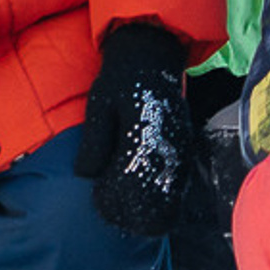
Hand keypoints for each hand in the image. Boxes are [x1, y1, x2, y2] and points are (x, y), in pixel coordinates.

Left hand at [75, 20, 190, 235]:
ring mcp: (181, 151)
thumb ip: (94, 139)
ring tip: (123, 211)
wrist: (151, 58)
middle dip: (130, 210)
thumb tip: (83, 174)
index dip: (114, 199)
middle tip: (108, 211)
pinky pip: (177, 185)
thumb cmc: (119, 79)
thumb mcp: (99, 103)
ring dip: (148, 209)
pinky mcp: (186, 151)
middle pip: (153, 196)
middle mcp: (168, 147)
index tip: (98, 203)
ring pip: (169, 196)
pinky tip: (143, 201)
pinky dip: (162, 199)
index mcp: (143, 135)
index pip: (130, 181)